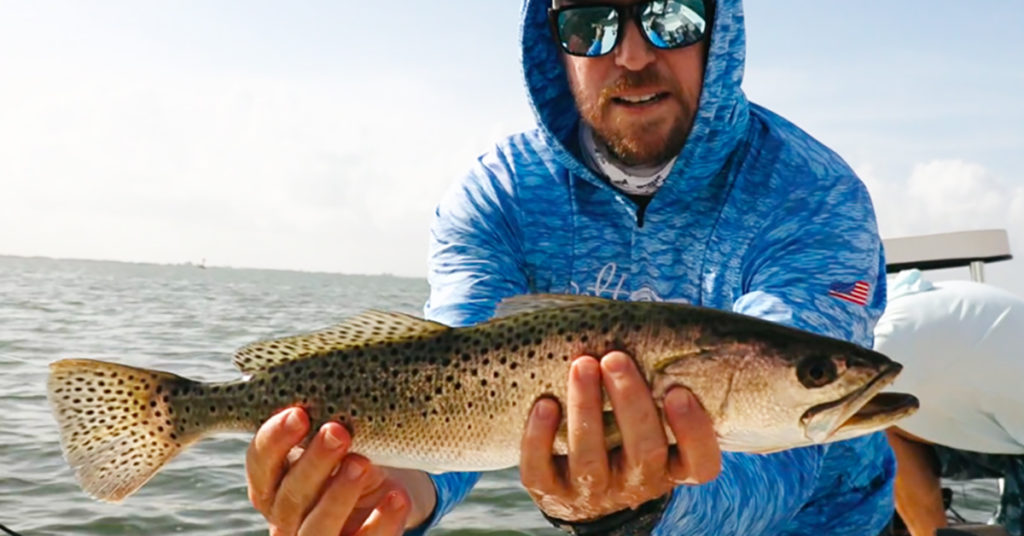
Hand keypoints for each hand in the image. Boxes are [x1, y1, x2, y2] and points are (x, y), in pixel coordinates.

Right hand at [245, 407, 434, 535]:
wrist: (384, 497)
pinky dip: (381, 522)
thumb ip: (327, 425)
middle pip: (289, 496)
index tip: (299, 413)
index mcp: (272, 481)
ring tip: (362, 463)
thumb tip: (339, 394)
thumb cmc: (350, 456)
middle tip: (339, 431)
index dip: (275, 440)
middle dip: (313, 462)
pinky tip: (397, 497)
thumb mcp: (337, 441)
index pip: (260, 462)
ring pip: (315, 529)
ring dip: (338, 495)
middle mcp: (285, 515)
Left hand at [520, 351, 720, 521]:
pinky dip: (539, 437)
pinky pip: (540, 470)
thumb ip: (662, 384)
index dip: (692, 431)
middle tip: (615, 357)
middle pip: (644, 452)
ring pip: (589, 459)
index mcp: (671, 466)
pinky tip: (544, 403)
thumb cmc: (624, 433)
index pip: (698, 462)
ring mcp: (592, 492)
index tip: (678, 391)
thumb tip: (670, 328)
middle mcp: (636, 484)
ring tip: (581, 365)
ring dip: (585, 409)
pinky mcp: (550, 491)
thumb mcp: (651, 419)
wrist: (581, 489)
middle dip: (630, 402)